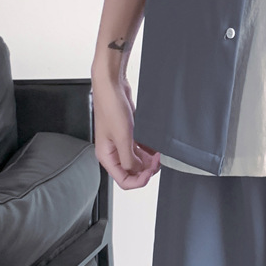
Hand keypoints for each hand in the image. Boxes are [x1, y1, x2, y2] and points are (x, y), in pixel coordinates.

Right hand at [91, 73, 160, 189]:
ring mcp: (120, 142)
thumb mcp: (122, 137)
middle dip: (147, 168)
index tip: (151, 171)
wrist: (112, 85)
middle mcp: (112, 151)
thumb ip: (129, 159)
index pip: (123, 180)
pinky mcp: (128, 133)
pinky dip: (148, 149)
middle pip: (132, 171)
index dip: (139, 180)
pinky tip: (156, 146)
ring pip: (137, 159)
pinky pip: (140, 147)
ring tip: (159, 153)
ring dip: (149, 159)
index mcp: (106, 156)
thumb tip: (138, 171)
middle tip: (158, 160)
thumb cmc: (110, 107)